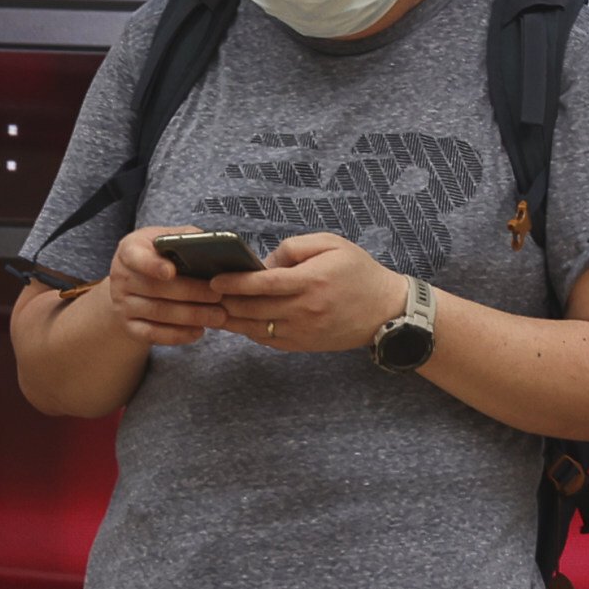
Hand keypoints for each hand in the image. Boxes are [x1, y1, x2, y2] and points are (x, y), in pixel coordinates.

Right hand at [108, 229, 232, 348]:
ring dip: (191, 316)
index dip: (152, 265)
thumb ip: (184, 237)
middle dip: (191, 293)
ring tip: (218, 315)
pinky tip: (198, 331)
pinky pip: (153, 334)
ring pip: (158, 312)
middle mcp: (121, 277)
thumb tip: (211, 242)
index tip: (171, 271)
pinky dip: (177, 335)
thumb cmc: (157, 256)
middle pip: (156, 288)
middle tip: (218, 296)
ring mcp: (122, 304)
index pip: (136, 256)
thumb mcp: (164, 240)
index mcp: (129, 250)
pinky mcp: (129, 326)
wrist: (132, 284)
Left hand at [213, 233, 408, 356]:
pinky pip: (267, 340)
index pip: (264, 284)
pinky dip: (248, 330)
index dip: (235, 283)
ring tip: (212, 308)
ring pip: (255, 328)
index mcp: (311, 281)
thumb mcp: (331, 244)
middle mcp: (304, 310)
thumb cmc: (358, 271)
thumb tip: (263, 263)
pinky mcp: (303, 345)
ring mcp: (302, 332)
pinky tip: (238, 320)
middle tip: (203, 294)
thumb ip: (294, 248)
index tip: (214, 280)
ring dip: (231, 320)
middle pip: (253, 309)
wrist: (385, 311)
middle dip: (225, 302)